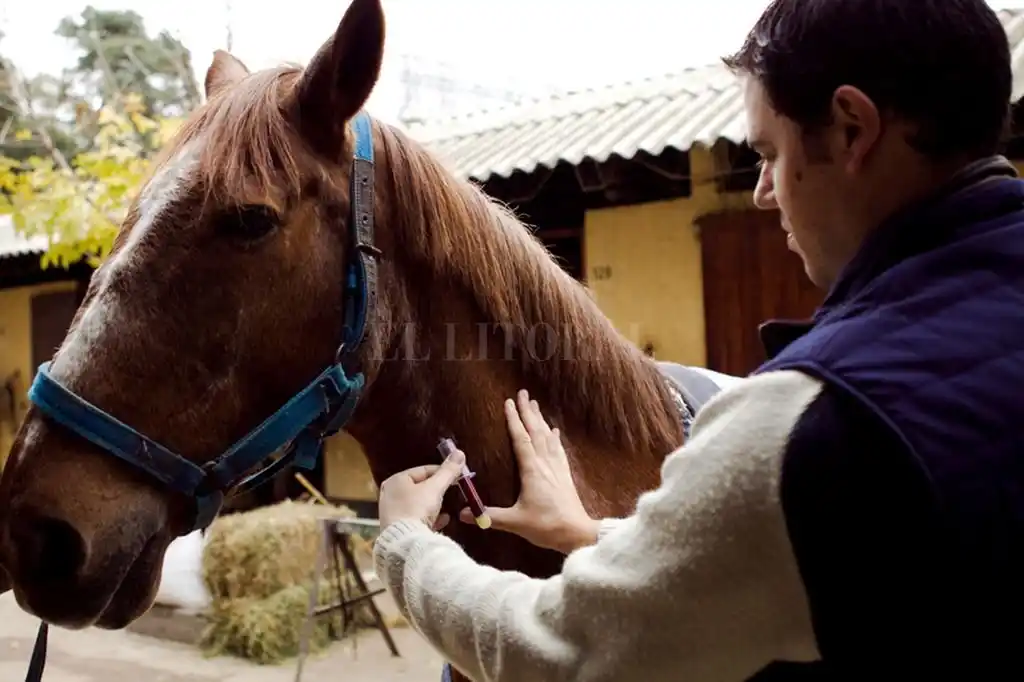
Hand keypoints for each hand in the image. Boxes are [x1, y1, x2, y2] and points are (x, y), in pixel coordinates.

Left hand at [378, 450, 465, 530]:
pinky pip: (416, 518)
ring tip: (447, 506)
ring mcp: (392, 512)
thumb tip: (459, 452)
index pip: (423, 470)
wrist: (404, 542)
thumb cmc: (417, 508)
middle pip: (420, 487)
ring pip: (418, 504)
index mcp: (396, 480)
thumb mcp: (435, 488)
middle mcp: (390, 494)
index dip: (442, 472)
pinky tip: (442, 520)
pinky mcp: (397, 528)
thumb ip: (448, 471)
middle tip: (452, 491)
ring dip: (433, 505)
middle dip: (437, 490)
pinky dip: (429, 518)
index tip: (456, 477)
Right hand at [460, 389, 598, 553]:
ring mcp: (557, 468)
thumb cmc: (546, 526)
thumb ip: (490, 516)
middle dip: (528, 411)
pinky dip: (554, 438)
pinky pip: (558, 450)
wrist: (576, 534)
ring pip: (547, 437)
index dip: (514, 420)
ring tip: (535, 404)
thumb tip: (463, 514)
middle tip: (523, 393)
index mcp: (532, 470)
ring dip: (540, 419)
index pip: (521, 439)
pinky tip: (554, 431)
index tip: (508, 402)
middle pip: (536, 431)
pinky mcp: (564, 475)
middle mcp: (545, 464)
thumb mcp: (515, 522)